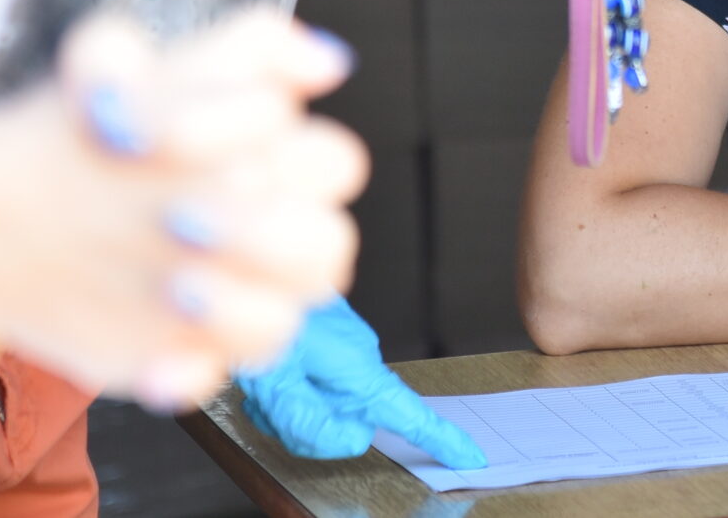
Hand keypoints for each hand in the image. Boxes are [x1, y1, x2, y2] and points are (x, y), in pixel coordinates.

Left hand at [0, 12, 368, 408]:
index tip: (168, 135)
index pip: (331, 161)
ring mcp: (224, 294)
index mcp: (268, 158)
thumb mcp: (131, 62)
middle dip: (270, 234)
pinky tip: (155, 358)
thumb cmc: (71, 133)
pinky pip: (215, 376)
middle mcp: (259, 229)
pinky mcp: (180, 351)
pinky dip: (190, 370)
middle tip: (184, 219)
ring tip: (176, 286)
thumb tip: (330, 61)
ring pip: (288, 318)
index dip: (265, 146)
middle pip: (328, 244)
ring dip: (242, 306)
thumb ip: (239, 44)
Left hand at [236, 298, 483, 467]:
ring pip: (326, 411)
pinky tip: (269, 380)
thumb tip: (353, 439)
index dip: (443, 440)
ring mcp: (347, 353)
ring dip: (290, 412)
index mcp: (359, 369)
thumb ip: (311, 421)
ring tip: (267, 389)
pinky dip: (287, 396)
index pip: (412, 414)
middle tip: (274, 410)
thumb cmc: (263, 317)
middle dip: (307, 431)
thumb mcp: (277, 384)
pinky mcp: (333, 349)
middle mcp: (361, 360)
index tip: (472, 457)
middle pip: (348, 426)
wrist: (255, 271)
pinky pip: (317, 390)